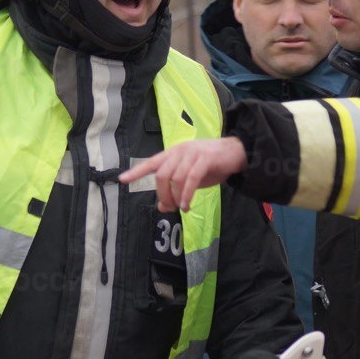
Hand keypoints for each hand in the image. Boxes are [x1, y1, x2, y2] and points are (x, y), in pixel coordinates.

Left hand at [119, 137, 246, 211]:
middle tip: (170, 206)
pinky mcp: (205, 158)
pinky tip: (187, 205)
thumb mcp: (191, 180)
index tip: (122, 180)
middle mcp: (179, 151)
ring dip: (176, 197)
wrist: (237, 153)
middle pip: (161, 175)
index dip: (136, 172)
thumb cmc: (212, 165)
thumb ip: (176, 190)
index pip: (151, 162)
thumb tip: (162, 207)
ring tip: (181, 207)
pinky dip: (186, 195)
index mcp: (173, 153)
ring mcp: (192, 153)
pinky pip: (190, 179)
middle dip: (163, 194)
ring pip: (176, 178)